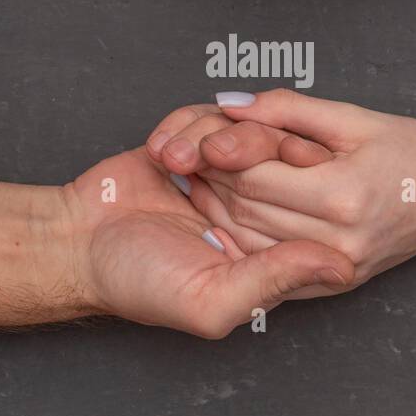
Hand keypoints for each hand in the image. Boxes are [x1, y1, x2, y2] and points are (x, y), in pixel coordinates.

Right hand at [59, 146, 351, 337]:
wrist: (73, 244)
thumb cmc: (139, 283)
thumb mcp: (212, 300)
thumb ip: (276, 281)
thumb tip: (342, 264)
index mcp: (269, 250)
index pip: (313, 200)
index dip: (289, 174)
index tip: (248, 174)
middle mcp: (253, 210)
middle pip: (283, 151)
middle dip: (244, 145)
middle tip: (204, 162)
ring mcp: (222, 174)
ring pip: (247, 127)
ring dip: (207, 132)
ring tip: (172, 158)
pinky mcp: (193, 145)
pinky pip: (210, 115)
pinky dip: (184, 124)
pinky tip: (161, 148)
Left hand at [144, 91, 415, 284]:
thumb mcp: (356, 118)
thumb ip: (290, 111)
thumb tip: (231, 104)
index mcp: (343, 195)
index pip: (254, 177)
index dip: (217, 154)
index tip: (196, 137)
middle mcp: (337, 240)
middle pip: (247, 210)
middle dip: (211, 181)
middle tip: (186, 156)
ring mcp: (336, 266)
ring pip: (251, 242)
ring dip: (218, 211)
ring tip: (200, 181)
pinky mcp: (335, 279)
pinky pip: (271, 264)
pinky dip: (241, 240)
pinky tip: (224, 216)